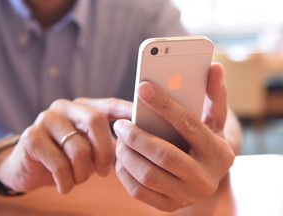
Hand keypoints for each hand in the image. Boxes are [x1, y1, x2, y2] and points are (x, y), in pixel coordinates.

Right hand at [0, 98, 131, 193]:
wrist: (28, 168)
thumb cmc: (66, 157)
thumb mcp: (89, 147)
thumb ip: (106, 142)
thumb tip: (131, 146)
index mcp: (82, 107)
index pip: (110, 105)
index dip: (127, 110)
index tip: (143, 117)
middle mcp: (64, 107)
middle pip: (96, 121)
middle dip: (105, 151)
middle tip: (105, 171)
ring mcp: (46, 119)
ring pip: (79, 147)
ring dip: (84, 172)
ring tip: (79, 179)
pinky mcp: (30, 138)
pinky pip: (59, 164)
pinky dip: (67, 181)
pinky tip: (65, 185)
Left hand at [113, 63, 235, 210]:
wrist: (205, 177)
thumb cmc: (205, 142)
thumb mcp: (213, 121)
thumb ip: (214, 95)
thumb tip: (214, 66)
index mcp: (219, 153)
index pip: (188, 124)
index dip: (164, 104)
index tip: (142, 88)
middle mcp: (205, 179)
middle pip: (164, 155)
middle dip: (137, 136)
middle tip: (120, 124)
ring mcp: (186, 196)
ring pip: (148, 174)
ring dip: (127, 153)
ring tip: (119, 138)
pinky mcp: (168, 205)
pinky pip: (139, 191)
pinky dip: (124, 172)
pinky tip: (121, 157)